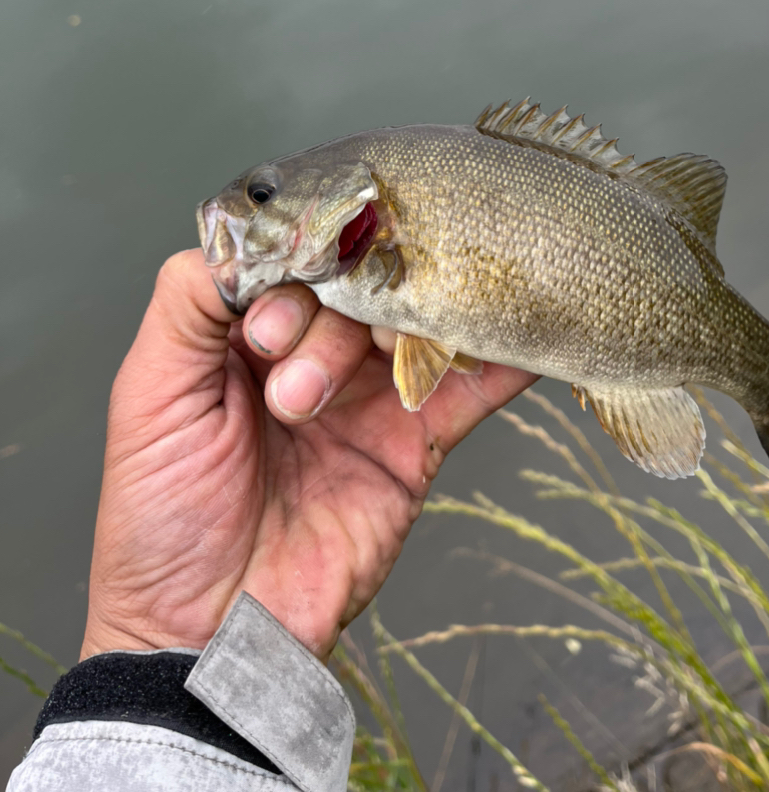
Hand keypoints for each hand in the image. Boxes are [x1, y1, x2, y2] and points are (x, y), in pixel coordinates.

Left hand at [80, 250, 535, 661]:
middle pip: (356, 286)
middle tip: (297, 391)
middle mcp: (312, 353)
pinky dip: (499, 362)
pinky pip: (467, 391)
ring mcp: (366, 397)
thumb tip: (239, 230)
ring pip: (410, 324)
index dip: (291, 277)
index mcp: (247, 335)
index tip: (270, 332)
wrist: (210, 634)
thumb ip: (188, 302)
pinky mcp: (413, 445)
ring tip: (368, 390)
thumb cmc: (160, 518)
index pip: (292, 262)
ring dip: (399, 339)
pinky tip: (523, 336)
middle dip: (331, 325)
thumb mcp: (150, 395)